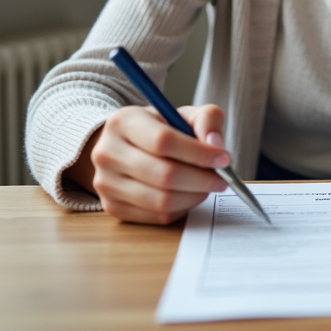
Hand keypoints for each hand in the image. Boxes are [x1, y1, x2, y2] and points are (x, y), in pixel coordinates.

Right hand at [68, 104, 230, 224]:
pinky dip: (181, 209)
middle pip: (164, 175)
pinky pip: (157, 216)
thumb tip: (215, 145)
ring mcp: (106, 183)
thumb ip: (206, 119)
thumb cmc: (159, 129)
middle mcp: (107, 153)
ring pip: (161, 200)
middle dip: (201, 179)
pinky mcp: (113, 207)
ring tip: (207, 186)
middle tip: (222, 179)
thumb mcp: (182, 114)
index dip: (198, 153)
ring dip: (194, 196)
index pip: (163, 141)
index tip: (224, 158)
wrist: (124, 147)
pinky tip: (188, 195)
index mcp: (123, 122)